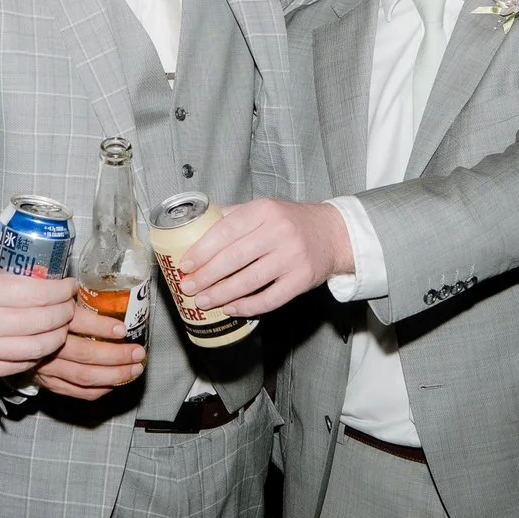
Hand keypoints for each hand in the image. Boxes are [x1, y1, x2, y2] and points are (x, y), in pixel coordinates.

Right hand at [0, 260, 74, 378]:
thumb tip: (26, 266)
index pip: (38, 292)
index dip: (62, 289)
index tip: (68, 284)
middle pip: (45, 321)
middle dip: (65, 312)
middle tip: (68, 304)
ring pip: (38, 348)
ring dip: (56, 336)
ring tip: (58, 325)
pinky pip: (19, 366)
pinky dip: (35, 356)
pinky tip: (38, 345)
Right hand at [32, 295, 146, 400]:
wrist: (6, 338)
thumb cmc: (34, 312)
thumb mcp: (46, 295)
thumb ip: (66, 293)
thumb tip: (100, 285)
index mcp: (48, 320)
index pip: (77, 323)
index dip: (102, 327)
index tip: (123, 328)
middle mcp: (47, 346)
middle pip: (85, 354)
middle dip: (116, 355)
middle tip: (138, 353)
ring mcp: (47, 368)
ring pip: (83, 376)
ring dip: (114, 375)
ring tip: (134, 369)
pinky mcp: (48, 383)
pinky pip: (77, 391)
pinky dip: (99, 390)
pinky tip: (115, 383)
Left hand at [172, 199, 351, 317]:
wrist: (333, 234)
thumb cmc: (291, 222)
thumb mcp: (265, 209)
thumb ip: (233, 215)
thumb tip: (195, 225)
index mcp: (264, 210)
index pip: (225, 230)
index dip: (202, 250)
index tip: (186, 264)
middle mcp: (279, 232)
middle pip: (234, 258)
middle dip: (207, 276)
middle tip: (189, 287)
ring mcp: (293, 257)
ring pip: (249, 281)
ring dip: (222, 294)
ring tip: (204, 301)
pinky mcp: (302, 280)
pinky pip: (270, 299)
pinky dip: (247, 306)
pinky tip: (231, 308)